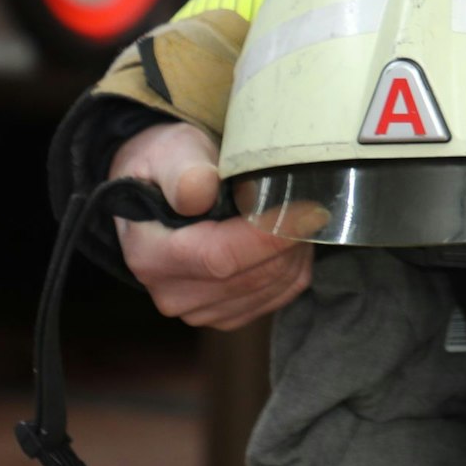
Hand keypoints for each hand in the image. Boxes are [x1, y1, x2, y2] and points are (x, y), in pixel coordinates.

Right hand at [110, 120, 311, 329]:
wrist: (157, 191)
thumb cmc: (167, 165)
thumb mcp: (169, 152)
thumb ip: (182, 170)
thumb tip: (200, 192)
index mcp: (152, 255)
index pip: (221, 257)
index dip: (271, 236)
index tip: (313, 209)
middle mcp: (172, 293)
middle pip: (252, 277)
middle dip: (292, 240)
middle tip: (311, 201)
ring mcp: (197, 309)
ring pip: (270, 289)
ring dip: (295, 253)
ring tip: (296, 214)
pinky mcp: (222, 314)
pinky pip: (275, 298)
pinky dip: (293, 268)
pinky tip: (287, 238)